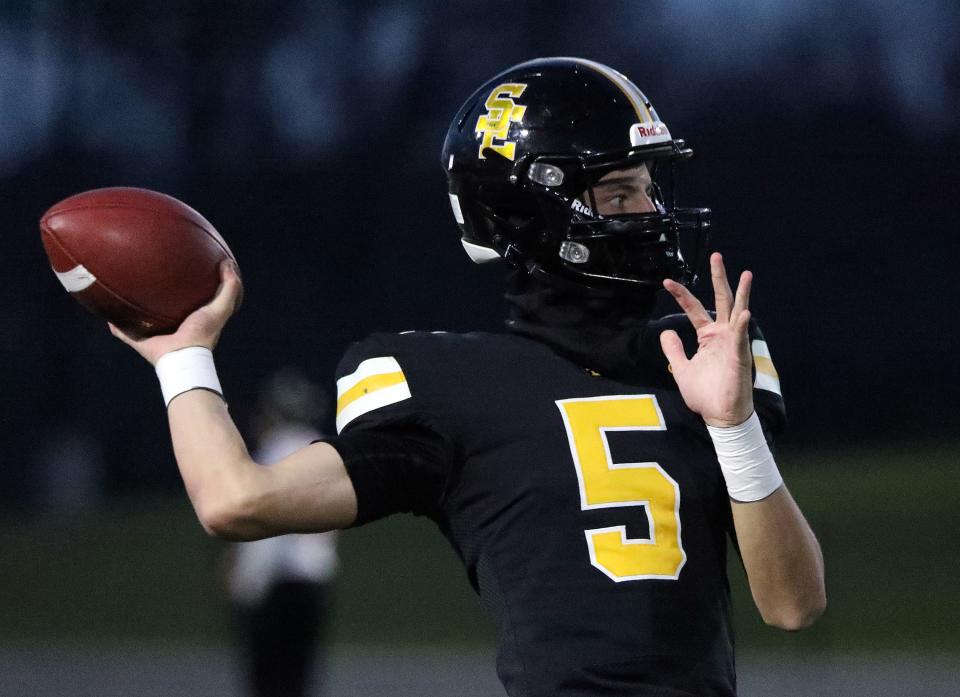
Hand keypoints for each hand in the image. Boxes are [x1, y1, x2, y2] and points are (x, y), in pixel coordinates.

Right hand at [109, 260, 242, 365]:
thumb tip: (227, 263)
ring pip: (140, 320)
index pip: (188, 300)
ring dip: (132, 309)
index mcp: (190, 320)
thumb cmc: (202, 332)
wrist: (182, 356)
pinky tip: (107, 312)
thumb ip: (229, 287)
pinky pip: (124, 333)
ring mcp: (156, 336)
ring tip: (123, 290)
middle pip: (161, 308)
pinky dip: (116, 325)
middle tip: (146, 276)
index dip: (185, 287)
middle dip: (155, 295)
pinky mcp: (141, 343)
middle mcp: (172, 327)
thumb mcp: (220, 307)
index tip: (179, 269)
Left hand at [660, 253, 752, 427]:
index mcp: (707, 337)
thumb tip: (666, 331)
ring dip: (741, 293)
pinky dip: (742, 326)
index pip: (694, 309)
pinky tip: (745, 312)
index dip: (681, 294)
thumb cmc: (704, 394)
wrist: (719, 416)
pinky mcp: (739, 357)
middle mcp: (722, 335)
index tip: (667, 281)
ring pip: (737, 312)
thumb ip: (674, 349)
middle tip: (716, 256)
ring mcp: (733, 343)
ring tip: (745, 273)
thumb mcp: (681, 369)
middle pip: (721, 300)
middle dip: (718, 278)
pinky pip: (741, 339)